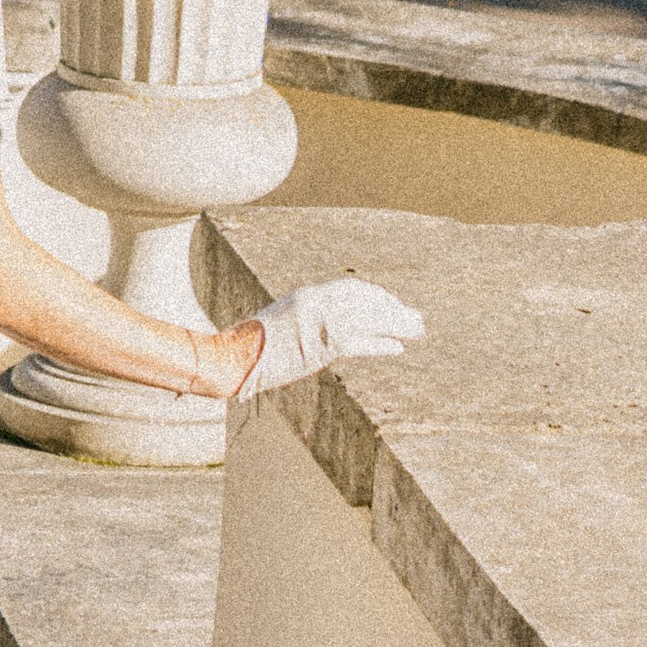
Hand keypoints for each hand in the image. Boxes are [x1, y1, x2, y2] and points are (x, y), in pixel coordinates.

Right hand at [241, 278, 423, 398]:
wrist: (228, 357)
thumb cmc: (250, 348)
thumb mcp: (281, 327)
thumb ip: (306, 324)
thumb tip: (327, 334)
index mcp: (306, 296)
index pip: (352, 289)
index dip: (378, 298)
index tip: (394, 308)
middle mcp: (314, 303)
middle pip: (365, 300)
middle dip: (393, 309)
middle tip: (416, 319)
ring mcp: (316, 322)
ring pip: (368, 319)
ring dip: (396, 324)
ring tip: (417, 330)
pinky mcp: (318, 345)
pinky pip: (359, 342)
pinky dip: (381, 344)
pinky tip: (398, 348)